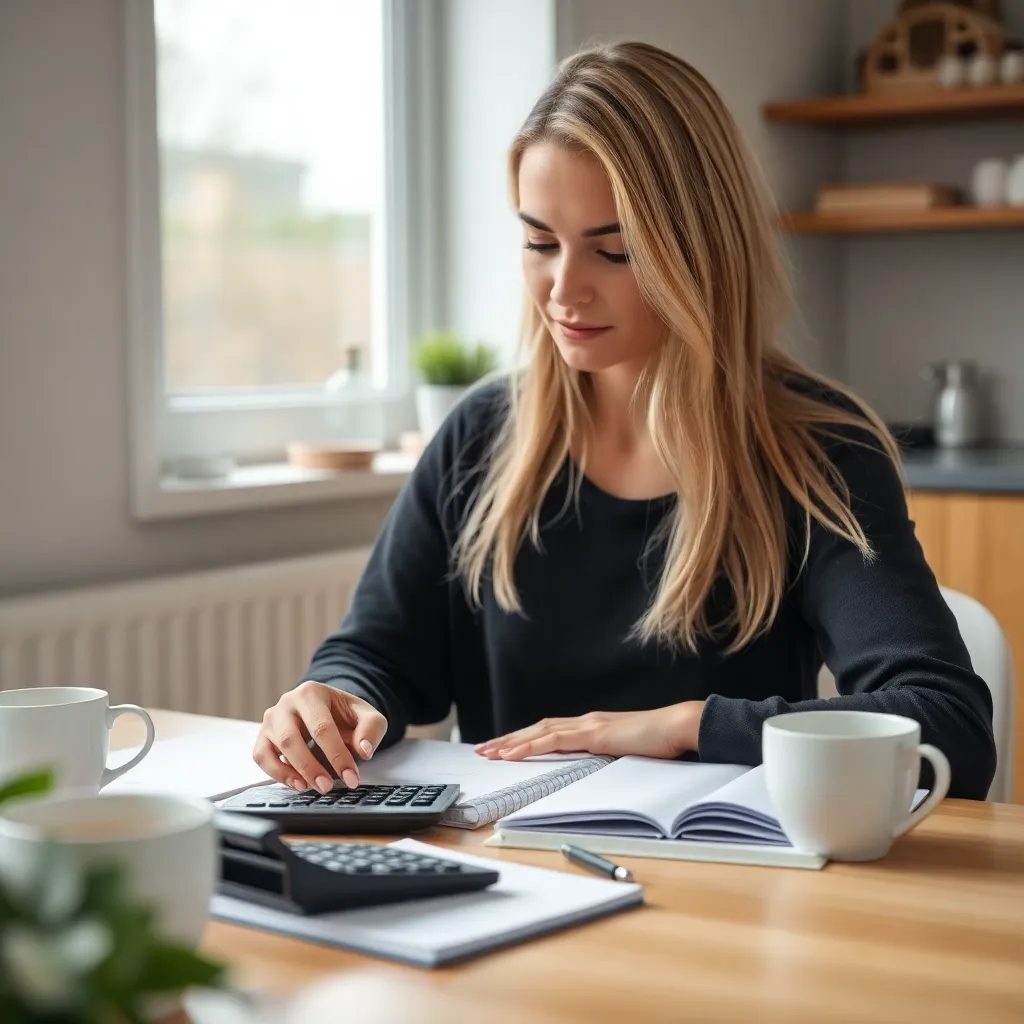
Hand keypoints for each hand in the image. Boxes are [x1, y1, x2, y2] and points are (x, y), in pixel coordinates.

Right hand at [254, 681, 387, 793]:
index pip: (322, 727)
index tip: (351, 777)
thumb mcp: (366, 715)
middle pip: (292, 738)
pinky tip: (296, 783)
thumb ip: (371, 728)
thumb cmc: (344, 713)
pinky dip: (276, 773)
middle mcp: (287, 703)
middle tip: (328, 787)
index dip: (337, 755)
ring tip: (311, 787)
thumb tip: (364, 750)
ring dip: (291, 772)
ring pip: (273, 748)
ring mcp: (272, 719)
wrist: (327, 708)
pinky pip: (261, 756)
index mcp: (311, 692)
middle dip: (311, 767)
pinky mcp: (264, 736)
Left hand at [475, 702, 704, 760]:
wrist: (681, 726)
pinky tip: (512, 754)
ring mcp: (589, 725)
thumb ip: (612, 757)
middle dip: (510, 739)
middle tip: (485, 748)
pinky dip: (529, 746)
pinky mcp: (594, 734)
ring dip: (512, 742)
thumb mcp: (630, 753)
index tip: (506, 747)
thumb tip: (601, 772)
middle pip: (538, 728)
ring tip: (490, 751)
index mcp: (594, 726)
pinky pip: (554, 739)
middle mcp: (586, 721)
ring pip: (540, 731)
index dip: (526, 738)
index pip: (551, 730)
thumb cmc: (663, 741)